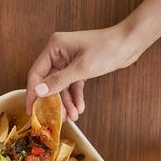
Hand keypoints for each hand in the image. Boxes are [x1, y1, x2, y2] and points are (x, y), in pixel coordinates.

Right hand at [26, 25, 140, 120]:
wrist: (130, 43)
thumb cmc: (107, 49)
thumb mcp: (81, 68)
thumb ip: (58, 81)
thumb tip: (37, 92)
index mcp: (54, 47)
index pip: (37, 73)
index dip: (33, 93)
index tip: (31, 111)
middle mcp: (58, 53)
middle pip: (49, 82)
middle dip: (54, 101)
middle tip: (57, 117)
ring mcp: (68, 61)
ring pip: (62, 86)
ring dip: (67, 102)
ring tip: (73, 116)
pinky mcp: (78, 67)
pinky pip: (72, 85)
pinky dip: (75, 97)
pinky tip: (79, 108)